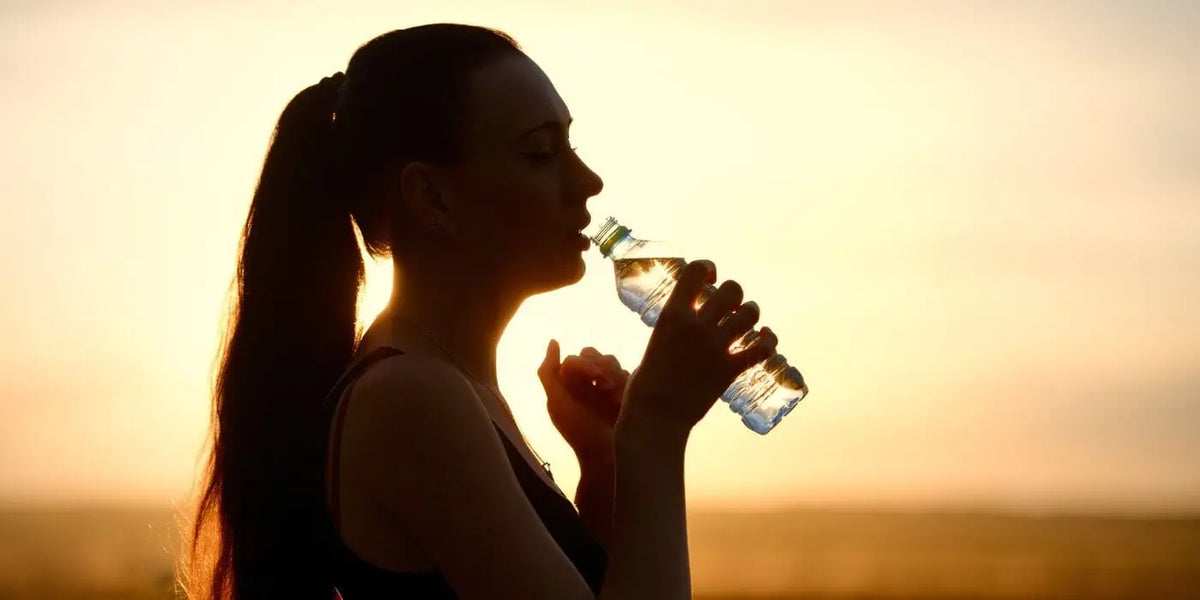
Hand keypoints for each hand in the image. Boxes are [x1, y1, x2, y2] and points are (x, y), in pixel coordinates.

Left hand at [538, 340, 629, 462]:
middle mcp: (586, 382)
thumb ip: (548, 372)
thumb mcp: (556, 402)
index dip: (584, 364)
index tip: (593, 379)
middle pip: (595, 354)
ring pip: (612, 361)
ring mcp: (606, 386)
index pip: (576, 358)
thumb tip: (553, 341)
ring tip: (614, 397)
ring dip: (613, 375)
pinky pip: (627, 374)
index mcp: (568, 383)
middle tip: (604, 386)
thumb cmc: (578, 430)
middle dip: (601, 367)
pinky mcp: (625, 392)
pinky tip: (622, 402)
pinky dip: (625, 384)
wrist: (608, 454)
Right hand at [620, 259, 777, 432]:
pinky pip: (762, 347)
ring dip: (750, 314)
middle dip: (734, 294)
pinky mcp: (730, 370)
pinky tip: (764, 339)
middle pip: (732, 290)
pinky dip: (768, 341)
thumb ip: (673, 329)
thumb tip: (684, 324)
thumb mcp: (655, 343)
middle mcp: (697, 326)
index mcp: (672, 315)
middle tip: (729, 306)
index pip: (696, 272)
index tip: (709, 278)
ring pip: (750, 314)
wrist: (655, 417)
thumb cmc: (645, 384)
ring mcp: (716, 347)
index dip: (708, 269)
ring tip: (745, 322)